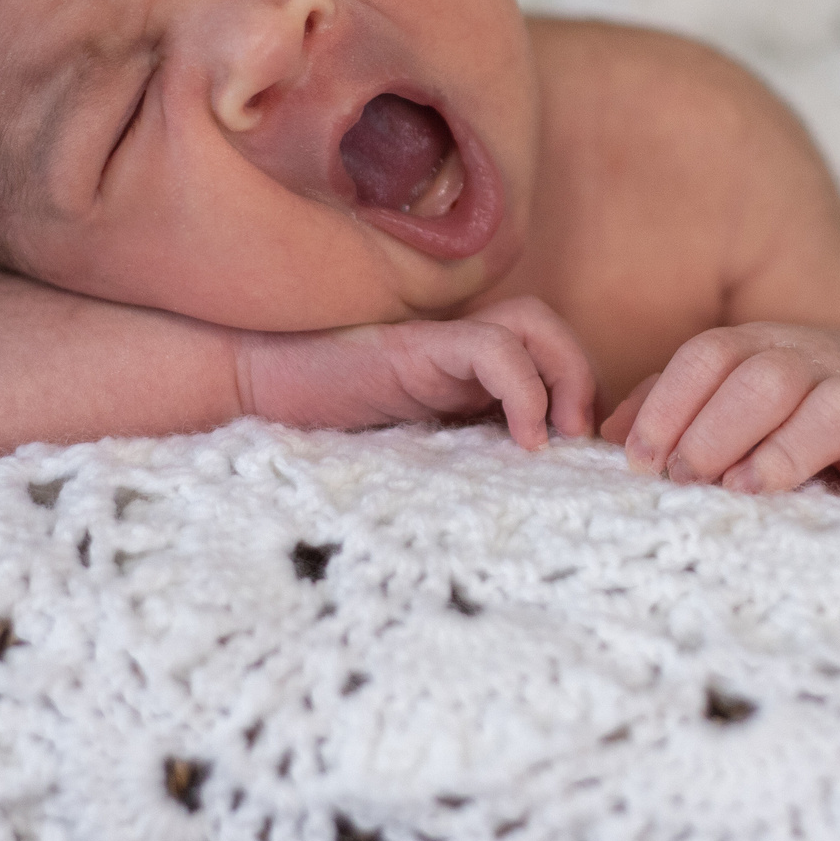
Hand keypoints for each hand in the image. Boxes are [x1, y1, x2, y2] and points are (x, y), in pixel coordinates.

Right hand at [240, 296, 596, 450]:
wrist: (256, 393)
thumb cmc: (324, 431)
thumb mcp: (414, 458)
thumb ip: (462, 463)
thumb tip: (525, 518)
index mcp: (463, 374)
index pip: (546, 356)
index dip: (577, 397)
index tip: (581, 459)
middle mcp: (458, 349)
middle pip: (550, 329)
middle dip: (583, 380)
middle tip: (579, 443)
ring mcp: (438, 343)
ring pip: (533, 322)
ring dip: (564, 375)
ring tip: (556, 435)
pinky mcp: (417, 348)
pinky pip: (492, 347)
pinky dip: (525, 388)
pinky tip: (524, 437)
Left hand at [602, 322, 839, 496]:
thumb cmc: (807, 400)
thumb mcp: (741, 387)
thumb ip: (676, 404)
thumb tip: (610, 436)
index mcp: (767, 348)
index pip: (711, 356)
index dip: (670, 403)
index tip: (640, 459)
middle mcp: (820, 364)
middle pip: (766, 377)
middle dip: (718, 427)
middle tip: (689, 479)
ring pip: (838, 407)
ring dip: (789, 447)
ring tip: (752, 488)